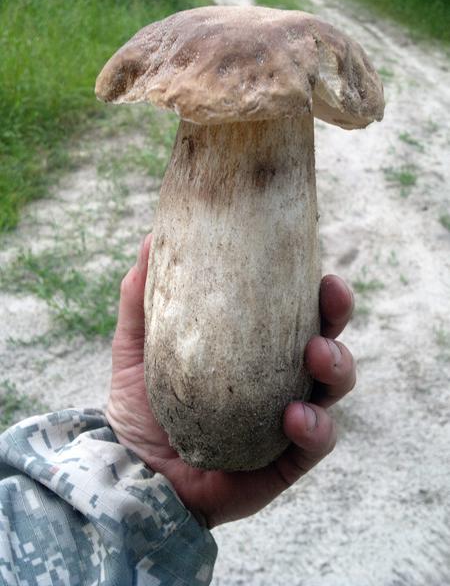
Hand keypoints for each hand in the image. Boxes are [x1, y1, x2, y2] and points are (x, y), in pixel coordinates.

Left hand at [106, 234, 354, 528]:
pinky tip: (295, 416)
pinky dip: (315, 426)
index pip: (298, 312)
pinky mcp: (287, 460)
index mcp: (257, 349)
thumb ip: (141, 296)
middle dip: (338, 317)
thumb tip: (149, 236)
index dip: (316, 289)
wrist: (129, 475)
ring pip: (334, 386)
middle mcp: (280, 380)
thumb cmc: (139, 407)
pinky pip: (317, 441)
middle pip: (327, 340)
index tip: (319, 268)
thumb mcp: (137, 346)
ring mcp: (288, 419)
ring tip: (316, 354)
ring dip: (337, 365)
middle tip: (331, 297)